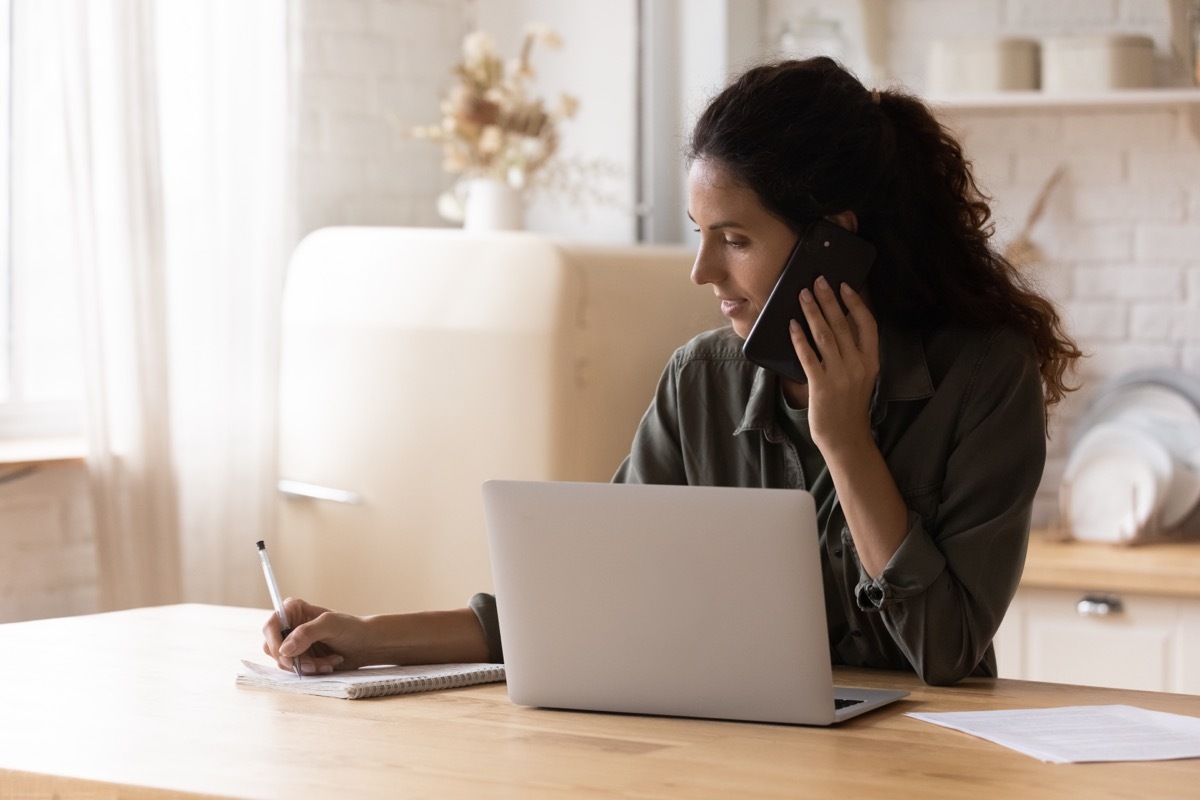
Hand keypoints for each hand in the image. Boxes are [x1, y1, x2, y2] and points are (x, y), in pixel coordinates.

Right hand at [261, 598, 368, 674]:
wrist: (366, 645)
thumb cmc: (351, 628)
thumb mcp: (330, 625)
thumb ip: (307, 633)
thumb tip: (284, 649)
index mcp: (293, 610)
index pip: (271, 627)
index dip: (275, 645)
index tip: (290, 659)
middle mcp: (289, 626)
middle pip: (274, 648)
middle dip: (294, 660)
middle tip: (314, 665)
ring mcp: (293, 643)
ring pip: (285, 662)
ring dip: (307, 666)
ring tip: (329, 661)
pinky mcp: (300, 658)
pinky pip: (296, 670)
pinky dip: (312, 670)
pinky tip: (329, 665)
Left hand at [790, 276, 878, 455]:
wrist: (846, 438)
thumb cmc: (849, 406)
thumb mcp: (860, 377)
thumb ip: (852, 354)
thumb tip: (835, 326)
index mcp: (871, 361)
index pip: (868, 324)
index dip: (856, 303)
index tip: (845, 286)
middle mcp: (858, 365)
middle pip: (842, 324)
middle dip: (828, 300)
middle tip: (817, 280)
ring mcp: (840, 375)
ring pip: (824, 336)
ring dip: (812, 312)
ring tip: (802, 294)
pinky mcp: (821, 386)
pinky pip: (808, 356)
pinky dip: (799, 339)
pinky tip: (792, 325)